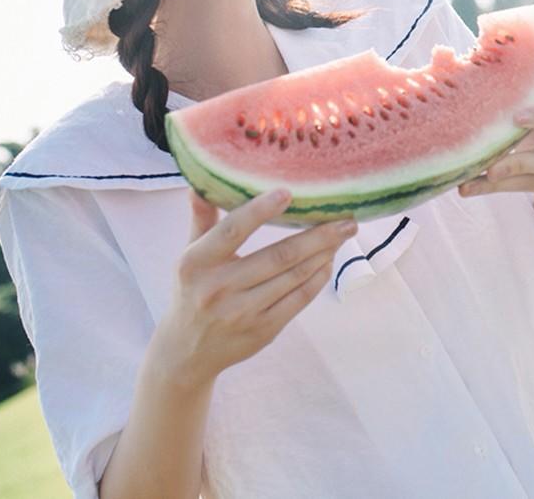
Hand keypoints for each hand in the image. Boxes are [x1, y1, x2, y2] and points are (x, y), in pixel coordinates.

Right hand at [148, 189, 354, 387]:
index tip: (288, 192)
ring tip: (343, 234)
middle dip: (318, 236)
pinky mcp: (263, 330)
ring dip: (323, 254)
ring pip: (293, 277)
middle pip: (278, 256)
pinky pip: (298, 300)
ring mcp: (242, 312)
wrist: (187, 352)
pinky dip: (318, 278)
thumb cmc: (192, 290)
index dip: (260, 211)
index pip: (232, 231)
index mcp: (196, 262)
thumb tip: (201, 182)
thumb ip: (203, 218)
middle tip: (347, 219)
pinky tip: (329, 261)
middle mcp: (217, 288)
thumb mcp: (189, 254)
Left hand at [459, 94, 533, 196]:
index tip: (516, 118)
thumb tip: (467, 64)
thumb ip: (515, 87)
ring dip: (499, 183)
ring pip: (533, 180)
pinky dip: (488, 187)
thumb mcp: (531, 93)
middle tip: (492, 169)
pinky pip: (515, 188)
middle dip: (521, 164)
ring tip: (467, 184)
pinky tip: (465, 188)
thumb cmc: (532, 102)